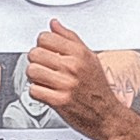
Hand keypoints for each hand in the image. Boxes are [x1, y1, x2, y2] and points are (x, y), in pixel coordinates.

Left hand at [21, 20, 133, 139]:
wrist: (107, 115)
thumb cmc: (98, 88)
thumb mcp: (89, 57)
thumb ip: (70, 38)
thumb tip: (54, 24)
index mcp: (79, 53)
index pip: (45, 37)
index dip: (42, 45)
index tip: (46, 51)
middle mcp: (72, 67)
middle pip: (35, 53)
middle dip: (36, 61)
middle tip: (44, 67)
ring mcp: (65, 84)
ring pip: (32, 71)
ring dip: (35, 77)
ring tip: (45, 80)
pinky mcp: (59, 101)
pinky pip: (34, 90)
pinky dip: (37, 92)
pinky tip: (47, 92)